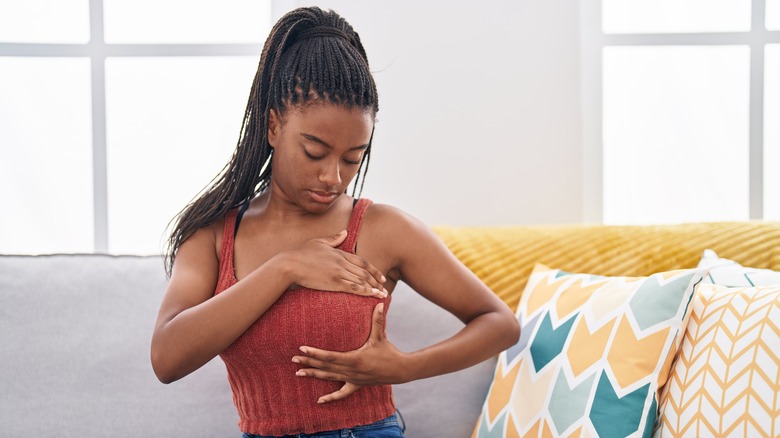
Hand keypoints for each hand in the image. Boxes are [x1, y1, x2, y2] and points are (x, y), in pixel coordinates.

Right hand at [284, 230, 386, 298]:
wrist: (291, 264)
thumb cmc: (301, 253)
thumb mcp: (319, 242)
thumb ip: (333, 238)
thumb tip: (345, 232)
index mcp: (340, 253)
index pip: (362, 262)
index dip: (374, 270)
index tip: (381, 276)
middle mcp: (342, 262)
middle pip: (365, 272)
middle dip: (376, 281)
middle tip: (385, 288)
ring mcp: (339, 272)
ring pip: (362, 280)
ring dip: (374, 288)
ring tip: (383, 295)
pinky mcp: (334, 282)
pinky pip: (353, 287)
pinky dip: (365, 291)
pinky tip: (372, 295)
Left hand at [292, 303, 410, 402]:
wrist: (400, 370)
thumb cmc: (389, 352)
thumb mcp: (381, 336)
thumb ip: (378, 320)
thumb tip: (380, 302)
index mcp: (355, 359)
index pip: (330, 356)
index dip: (315, 353)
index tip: (302, 348)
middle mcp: (351, 371)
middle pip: (325, 366)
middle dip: (309, 362)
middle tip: (293, 359)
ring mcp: (353, 379)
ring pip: (329, 377)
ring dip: (314, 375)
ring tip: (298, 373)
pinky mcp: (357, 384)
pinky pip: (342, 393)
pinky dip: (331, 397)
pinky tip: (319, 401)